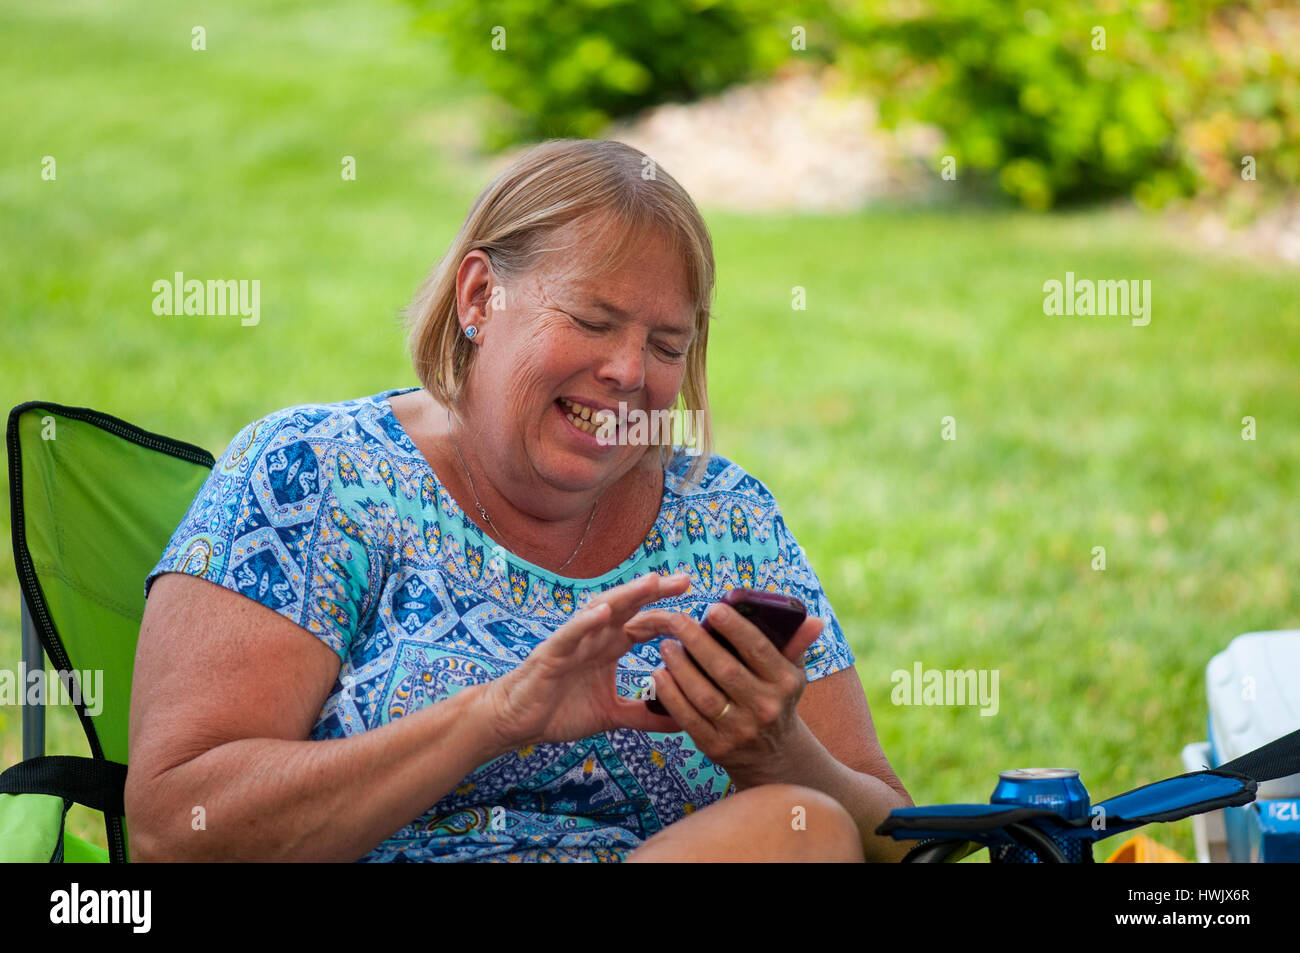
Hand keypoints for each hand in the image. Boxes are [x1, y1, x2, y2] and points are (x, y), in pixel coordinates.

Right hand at [480, 572, 692, 748]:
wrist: (516, 721)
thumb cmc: (560, 710)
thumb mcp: (612, 715)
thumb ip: (645, 715)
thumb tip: (682, 722)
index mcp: (610, 647)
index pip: (645, 625)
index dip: (670, 616)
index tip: (700, 611)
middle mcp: (595, 637)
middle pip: (630, 608)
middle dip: (656, 593)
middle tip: (686, 581)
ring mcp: (573, 642)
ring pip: (602, 612)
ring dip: (626, 596)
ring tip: (650, 582)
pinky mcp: (551, 653)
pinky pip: (570, 634)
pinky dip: (585, 622)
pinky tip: (602, 612)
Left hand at [623, 603, 825, 786]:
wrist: (774, 756)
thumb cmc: (777, 700)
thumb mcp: (792, 674)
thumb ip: (796, 644)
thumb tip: (814, 619)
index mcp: (785, 683)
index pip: (758, 649)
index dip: (735, 628)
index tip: (713, 608)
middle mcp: (765, 708)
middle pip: (726, 670)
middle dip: (698, 642)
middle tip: (677, 621)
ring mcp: (740, 730)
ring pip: (703, 695)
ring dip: (680, 668)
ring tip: (666, 645)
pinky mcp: (716, 747)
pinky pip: (688, 719)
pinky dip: (670, 696)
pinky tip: (659, 675)